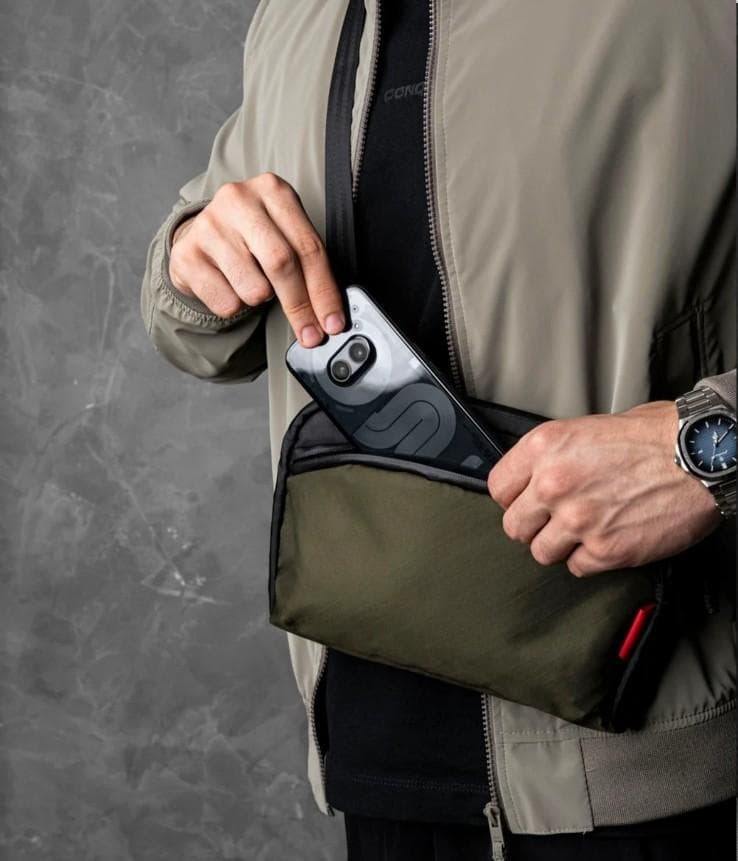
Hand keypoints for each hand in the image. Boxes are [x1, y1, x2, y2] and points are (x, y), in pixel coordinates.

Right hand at [169, 173, 344, 346]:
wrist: (199, 236)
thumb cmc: (252, 238)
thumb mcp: (283, 235)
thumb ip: (309, 265)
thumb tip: (330, 315)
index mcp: (273, 190)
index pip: (309, 247)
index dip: (324, 291)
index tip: (333, 323)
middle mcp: (239, 200)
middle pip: (282, 264)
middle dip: (300, 306)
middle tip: (310, 335)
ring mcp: (209, 225)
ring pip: (254, 288)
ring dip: (260, 300)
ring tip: (253, 283)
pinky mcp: (187, 254)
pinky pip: (226, 302)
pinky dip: (235, 305)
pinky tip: (229, 285)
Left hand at [487, 401, 720, 576]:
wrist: (699, 455)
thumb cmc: (654, 436)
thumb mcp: (588, 428)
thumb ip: (555, 456)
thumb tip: (535, 477)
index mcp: (545, 448)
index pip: (498, 488)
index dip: (513, 498)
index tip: (525, 501)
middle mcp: (553, 484)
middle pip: (514, 526)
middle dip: (534, 526)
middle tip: (555, 520)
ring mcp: (577, 520)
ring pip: (541, 552)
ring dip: (560, 545)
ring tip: (584, 531)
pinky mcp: (605, 550)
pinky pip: (577, 567)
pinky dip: (590, 559)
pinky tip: (606, 539)